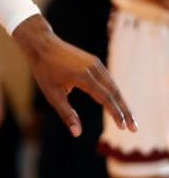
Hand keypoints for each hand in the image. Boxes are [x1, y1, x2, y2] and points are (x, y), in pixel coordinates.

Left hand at [13, 14, 135, 136]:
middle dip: (125, 112)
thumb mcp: (52, 94)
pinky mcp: (95, 62)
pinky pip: (108, 80)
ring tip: (128, 119)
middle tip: (134, 128)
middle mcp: (93, 69)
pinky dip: (115, 93)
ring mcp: (96, 63)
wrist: (43, 45)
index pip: (105, 98)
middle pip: (115, 93)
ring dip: (122, 103)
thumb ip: (66, 114)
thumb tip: (77, 133)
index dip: (115, 113)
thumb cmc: (44, 71)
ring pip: (114, 86)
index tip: (123, 127)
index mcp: (83, 77)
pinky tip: (118, 104)